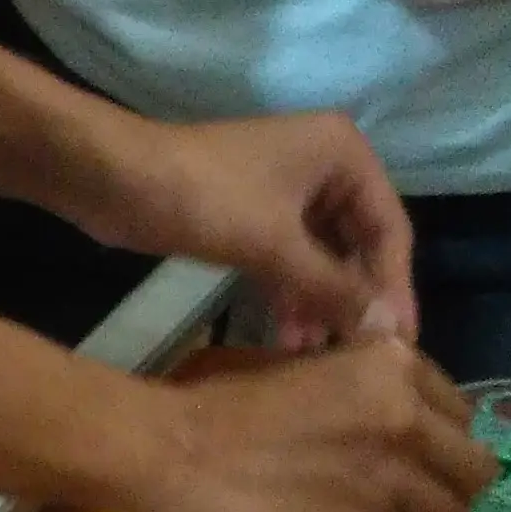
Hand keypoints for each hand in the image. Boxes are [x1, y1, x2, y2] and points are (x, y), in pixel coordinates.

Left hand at [88, 106, 416, 347]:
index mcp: (344, 154)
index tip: (399, 343)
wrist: (111, 178)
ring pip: (322, 257)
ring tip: (316, 356)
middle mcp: (325, 167)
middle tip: (360, 357)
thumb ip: (332, 289)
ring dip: (321, 304)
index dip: (394, 289)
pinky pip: (289, 260)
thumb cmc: (201, 198)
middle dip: (354, 300)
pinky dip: (291, 294)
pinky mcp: (253, 215)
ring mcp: (288, 191)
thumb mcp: (273, 245)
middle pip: (359, 245)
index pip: (389, 230)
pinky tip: (290, 338)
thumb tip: (388, 334)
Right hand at [117, 341, 492, 511]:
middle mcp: (408, 415)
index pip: (462, 415)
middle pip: (474, 469)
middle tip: (407, 497)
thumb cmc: (224, 408)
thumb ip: (372, 382)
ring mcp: (393, 475)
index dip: (440, 441)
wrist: (171, 455)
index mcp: (394, 365)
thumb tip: (410, 389)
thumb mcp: (309, 370)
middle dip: (446, 485)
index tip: (413, 456)